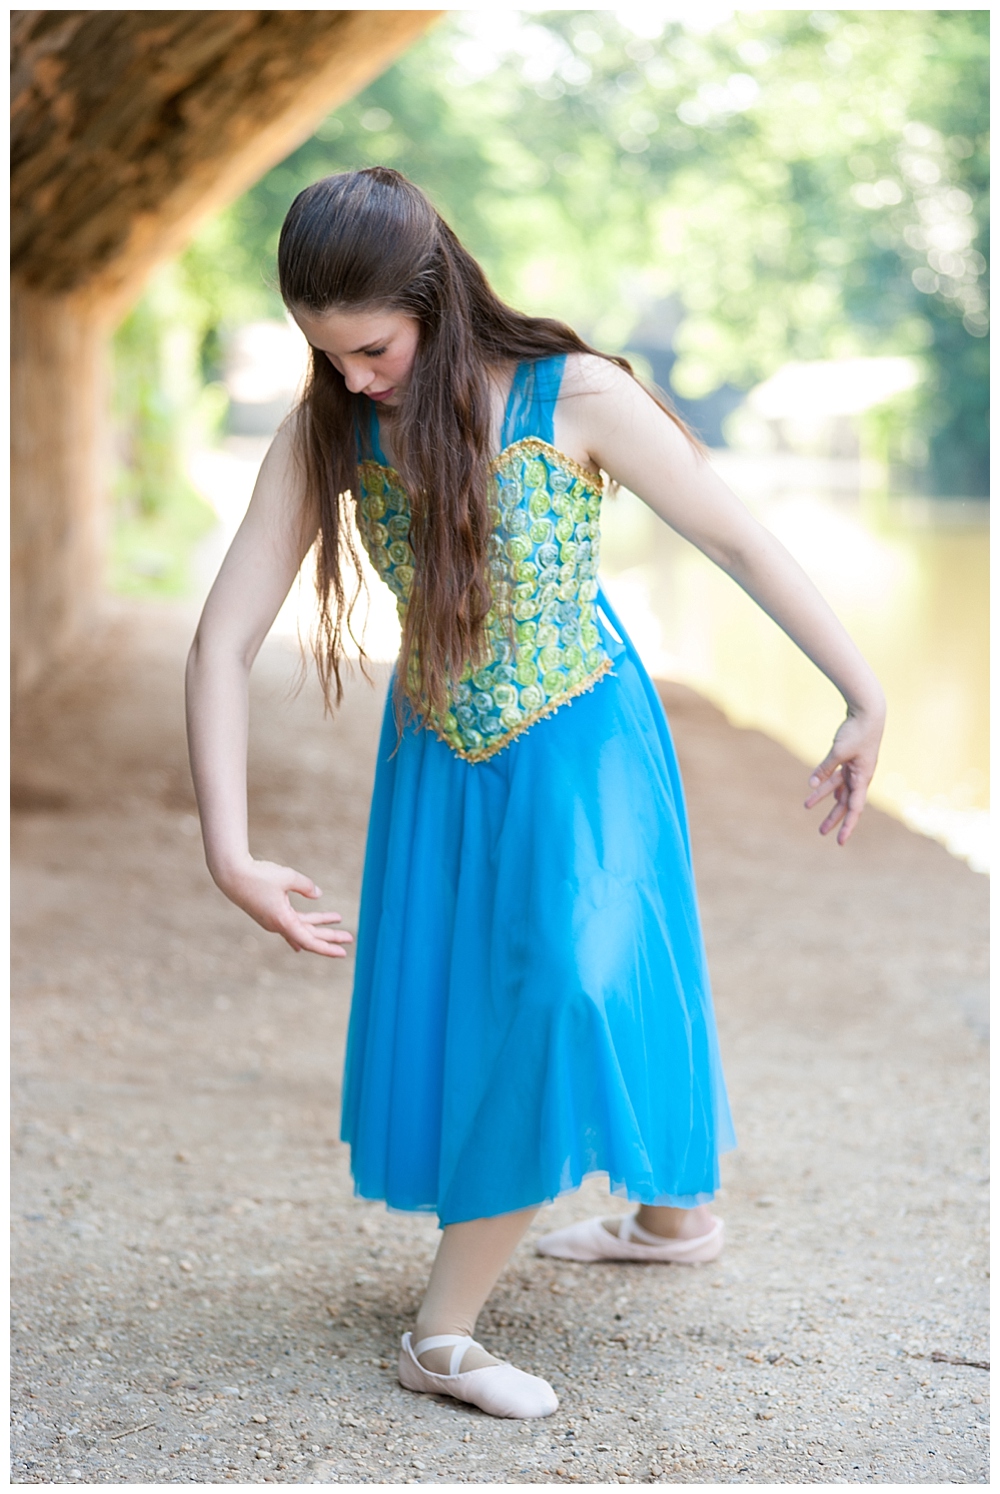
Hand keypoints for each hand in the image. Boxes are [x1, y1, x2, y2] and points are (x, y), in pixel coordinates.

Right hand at [215, 857, 353, 956]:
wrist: (231, 875)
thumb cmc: (258, 876)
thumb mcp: (287, 877)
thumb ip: (306, 886)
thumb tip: (318, 895)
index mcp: (283, 921)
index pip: (310, 940)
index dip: (328, 946)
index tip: (343, 952)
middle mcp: (279, 925)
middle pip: (309, 935)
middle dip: (330, 936)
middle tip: (350, 938)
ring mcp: (274, 921)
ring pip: (301, 926)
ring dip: (320, 923)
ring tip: (338, 918)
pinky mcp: (271, 913)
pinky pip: (292, 921)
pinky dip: (305, 923)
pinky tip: (313, 925)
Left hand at [804, 705, 884, 845]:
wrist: (868, 711)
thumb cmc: (857, 731)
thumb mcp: (839, 751)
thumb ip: (825, 769)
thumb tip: (811, 785)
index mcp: (863, 778)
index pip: (854, 808)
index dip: (847, 826)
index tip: (840, 841)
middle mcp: (861, 776)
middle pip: (846, 802)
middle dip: (833, 818)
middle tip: (821, 832)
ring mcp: (856, 768)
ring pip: (838, 788)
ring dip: (822, 796)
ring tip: (806, 806)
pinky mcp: (850, 758)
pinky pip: (837, 775)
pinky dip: (827, 783)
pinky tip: (818, 790)